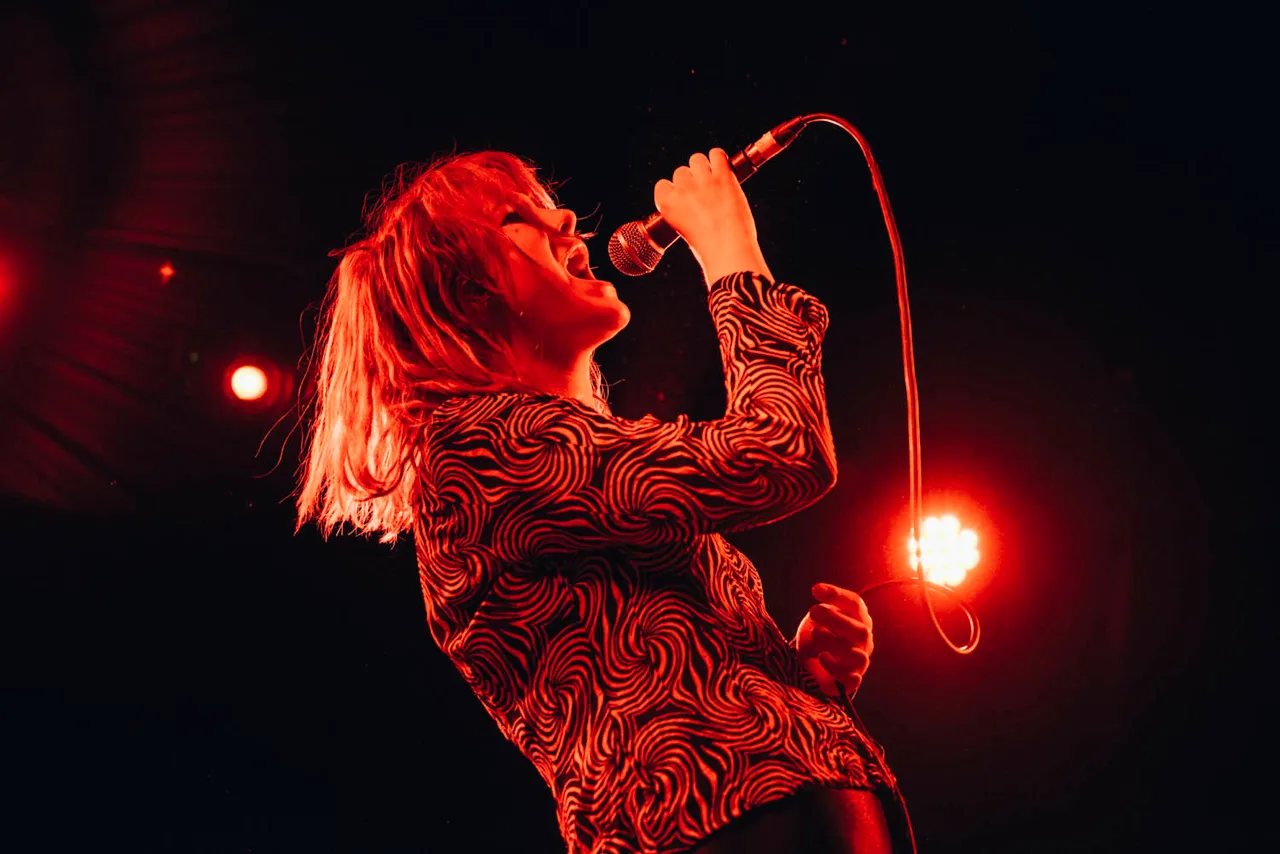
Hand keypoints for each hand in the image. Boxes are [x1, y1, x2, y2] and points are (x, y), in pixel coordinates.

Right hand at [652, 148, 772, 286]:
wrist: (729, 249)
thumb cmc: (710, 248)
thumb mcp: (685, 232)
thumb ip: (684, 212)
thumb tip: (695, 201)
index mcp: (667, 205)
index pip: (663, 185)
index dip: (675, 190)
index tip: (684, 198)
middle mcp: (682, 190)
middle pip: (681, 172)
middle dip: (691, 180)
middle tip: (705, 195)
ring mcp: (702, 181)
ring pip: (697, 159)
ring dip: (704, 167)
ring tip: (714, 181)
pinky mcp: (722, 176)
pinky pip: (717, 154)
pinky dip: (719, 158)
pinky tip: (723, 168)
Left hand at [794, 583, 873, 696]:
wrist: (814, 665)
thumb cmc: (817, 637)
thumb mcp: (815, 621)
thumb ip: (819, 613)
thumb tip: (818, 598)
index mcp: (858, 619)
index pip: (855, 604)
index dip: (837, 595)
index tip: (815, 590)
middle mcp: (863, 639)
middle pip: (860, 630)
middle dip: (835, 619)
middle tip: (813, 611)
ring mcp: (860, 661)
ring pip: (858, 656)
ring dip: (834, 643)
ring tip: (815, 635)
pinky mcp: (851, 681)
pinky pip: (852, 679)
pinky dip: (835, 668)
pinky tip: (821, 657)